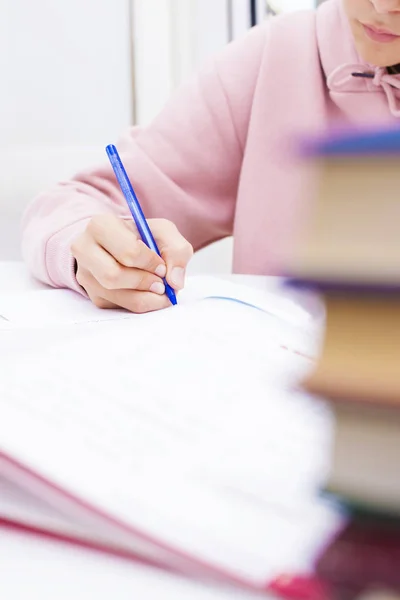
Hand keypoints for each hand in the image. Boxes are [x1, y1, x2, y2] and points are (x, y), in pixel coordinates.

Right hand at [71, 215, 192, 312]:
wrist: (125, 247)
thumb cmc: (143, 237)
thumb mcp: (164, 233)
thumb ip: (177, 251)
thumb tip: (175, 282)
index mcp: (100, 226)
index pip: (126, 251)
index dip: (150, 262)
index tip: (162, 266)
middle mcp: (84, 249)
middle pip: (113, 276)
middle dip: (144, 282)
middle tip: (162, 283)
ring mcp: (85, 274)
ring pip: (116, 295)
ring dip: (145, 296)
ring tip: (159, 288)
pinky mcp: (93, 295)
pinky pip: (119, 307)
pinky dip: (141, 303)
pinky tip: (148, 292)